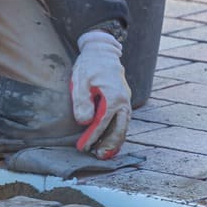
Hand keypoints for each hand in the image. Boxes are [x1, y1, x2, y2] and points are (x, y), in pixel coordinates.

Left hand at [70, 30, 130, 159]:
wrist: (102, 51)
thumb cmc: (90, 65)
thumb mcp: (81, 80)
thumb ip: (82, 101)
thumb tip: (84, 121)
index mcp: (113, 97)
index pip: (102, 122)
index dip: (92, 136)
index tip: (83, 146)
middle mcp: (123, 100)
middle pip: (119, 128)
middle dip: (109, 144)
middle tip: (99, 155)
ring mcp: (126, 100)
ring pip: (123, 126)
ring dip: (115, 140)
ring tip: (105, 152)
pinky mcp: (124, 99)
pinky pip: (123, 120)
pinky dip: (118, 131)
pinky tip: (111, 139)